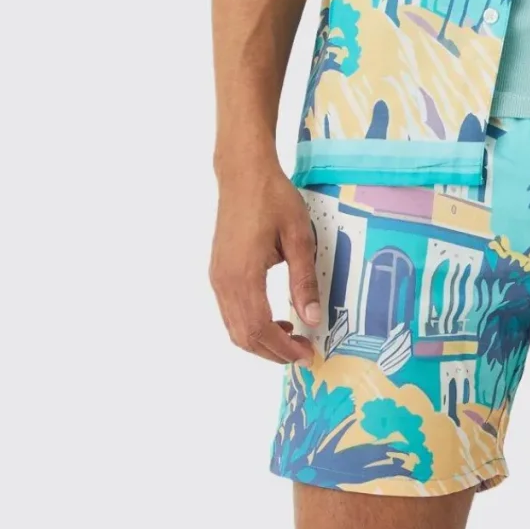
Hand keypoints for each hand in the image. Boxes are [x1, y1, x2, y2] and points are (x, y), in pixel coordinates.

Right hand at [210, 166, 322, 362]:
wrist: (243, 173)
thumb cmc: (272, 199)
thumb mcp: (299, 239)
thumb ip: (304, 281)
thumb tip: (312, 319)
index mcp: (244, 275)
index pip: (260, 329)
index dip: (283, 349)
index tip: (306, 354)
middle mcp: (224, 281)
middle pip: (243, 335)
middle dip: (273, 352)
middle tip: (301, 353)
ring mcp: (218, 277)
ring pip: (234, 327)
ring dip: (260, 341)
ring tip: (290, 338)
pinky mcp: (218, 271)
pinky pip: (230, 312)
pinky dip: (250, 325)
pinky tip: (273, 319)